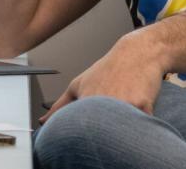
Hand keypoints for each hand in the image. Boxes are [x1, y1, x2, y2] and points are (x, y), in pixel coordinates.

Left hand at [40, 32, 165, 123]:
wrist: (138, 52)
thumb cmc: (109, 68)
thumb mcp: (80, 83)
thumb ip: (60, 105)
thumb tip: (43, 121)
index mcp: (85, 102)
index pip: (81, 132)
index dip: (88, 132)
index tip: (93, 126)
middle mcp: (101, 105)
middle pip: (102, 134)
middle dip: (106, 129)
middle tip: (111, 111)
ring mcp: (122, 106)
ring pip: (121, 132)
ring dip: (123, 125)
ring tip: (124, 102)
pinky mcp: (142, 107)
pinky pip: (140, 125)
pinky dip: (140, 120)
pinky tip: (137, 102)